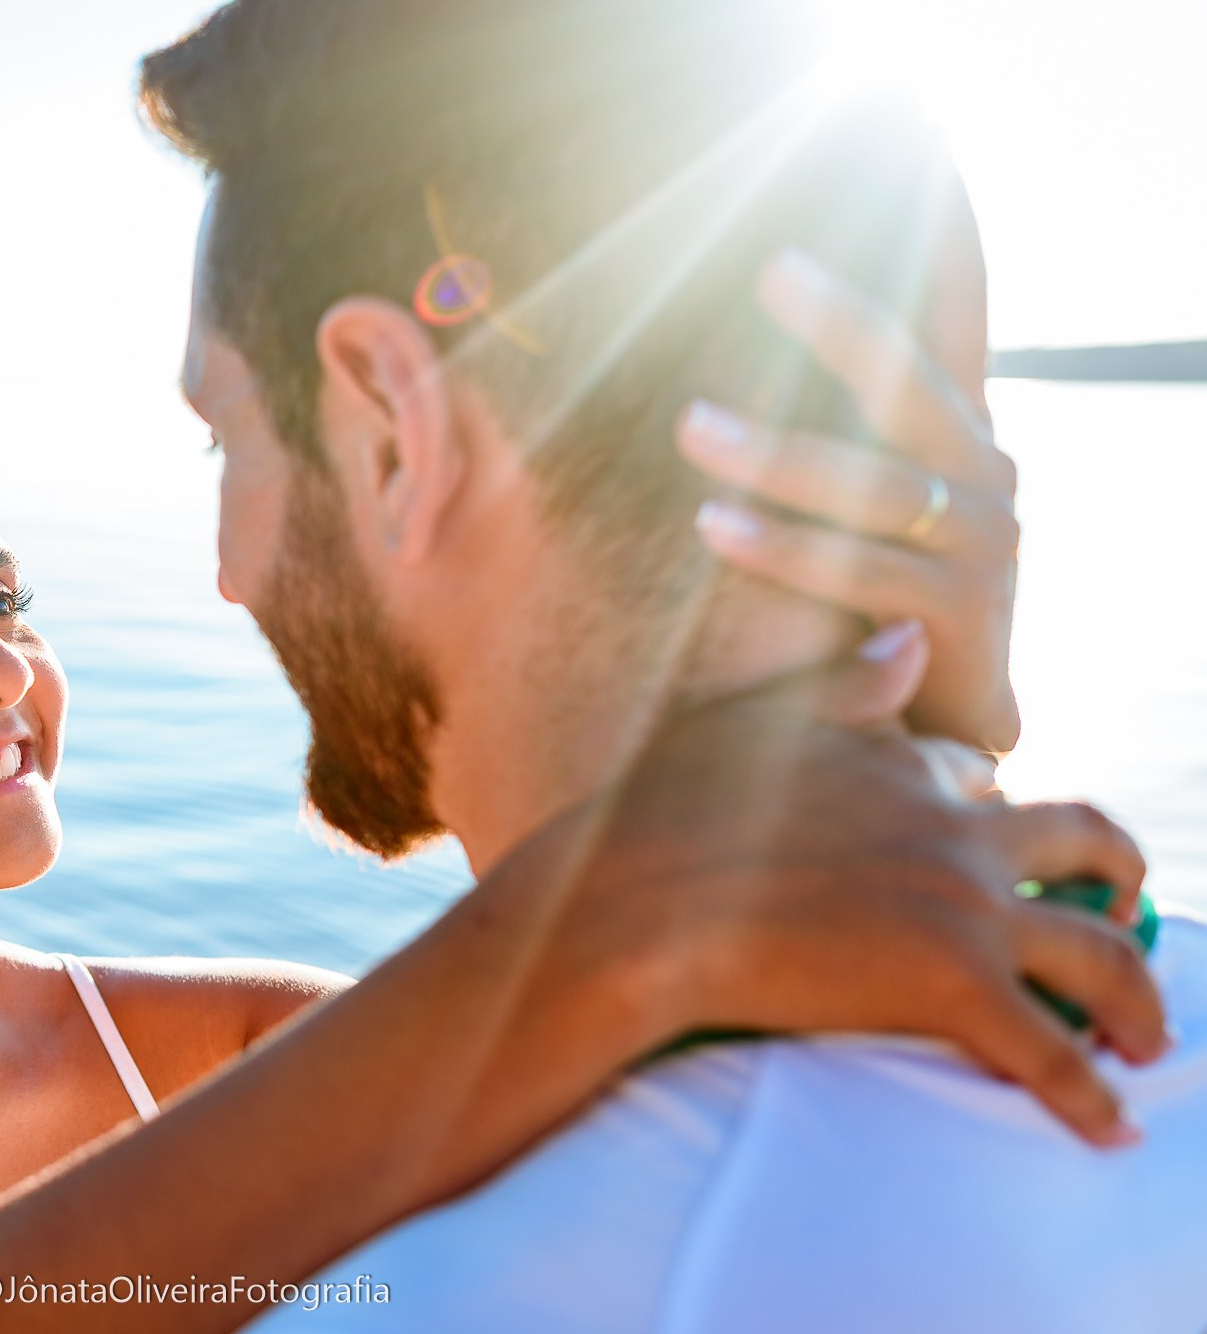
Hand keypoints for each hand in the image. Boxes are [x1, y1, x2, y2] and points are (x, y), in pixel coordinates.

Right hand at [479, 632, 1161, 1152]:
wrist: (623, 910)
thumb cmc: (652, 820)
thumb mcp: (742, 724)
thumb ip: (837, 690)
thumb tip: (909, 638)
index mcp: (897, 763)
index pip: (976, 777)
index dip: (991, 809)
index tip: (997, 842)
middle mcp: (950, 828)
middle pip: (1085, 843)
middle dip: (1118, 873)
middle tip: (1121, 907)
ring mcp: (960, 907)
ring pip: (1103, 954)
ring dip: (1139, 1002)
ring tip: (1145, 1041)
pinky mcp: (952, 987)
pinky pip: (1052, 1053)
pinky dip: (1091, 1099)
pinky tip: (1108, 1129)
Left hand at [674, 249, 1020, 751]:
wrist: (931, 714)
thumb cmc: (859, 589)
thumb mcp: (844, 492)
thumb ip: (813, 420)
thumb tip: (689, 353)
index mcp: (955, 425)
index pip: (958, 309)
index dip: (949, 235)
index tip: (917, 144)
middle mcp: (985, 468)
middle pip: (910, 379)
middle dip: (841, 323)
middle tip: (772, 271)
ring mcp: (987, 541)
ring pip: (875, 485)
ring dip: (777, 455)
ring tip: (690, 427)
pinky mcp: (962, 614)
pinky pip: (864, 573)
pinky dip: (785, 549)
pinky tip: (715, 526)